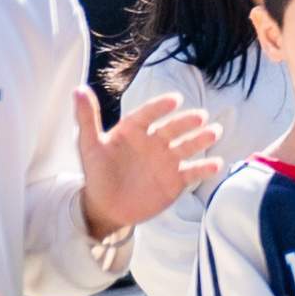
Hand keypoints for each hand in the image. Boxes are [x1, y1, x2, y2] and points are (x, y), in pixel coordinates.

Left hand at [74, 85, 220, 232]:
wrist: (107, 206)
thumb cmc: (97, 173)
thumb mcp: (89, 145)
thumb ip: (86, 118)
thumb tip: (79, 89)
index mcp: (133, 131)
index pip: (147, 115)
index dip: (159, 107)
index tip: (175, 100)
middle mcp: (153, 142)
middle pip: (172, 129)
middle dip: (186, 122)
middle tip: (200, 116)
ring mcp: (166, 161)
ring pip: (187, 147)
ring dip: (201, 140)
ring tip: (214, 132)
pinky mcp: (175, 180)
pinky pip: (192, 172)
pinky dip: (204, 169)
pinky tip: (216, 165)